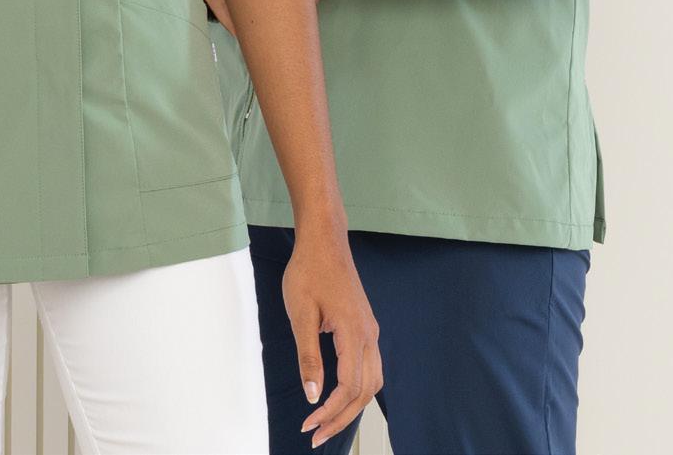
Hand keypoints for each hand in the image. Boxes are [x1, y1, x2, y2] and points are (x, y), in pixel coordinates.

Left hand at [283, 220, 381, 446]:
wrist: (324, 240)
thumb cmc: (309, 270)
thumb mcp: (300, 313)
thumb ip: (308, 356)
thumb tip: (313, 396)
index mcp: (353, 332)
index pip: (349, 387)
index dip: (330, 411)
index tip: (308, 425)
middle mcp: (369, 334)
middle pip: (365, 391)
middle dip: (342, 417)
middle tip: (316, 434)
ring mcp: (370, 330)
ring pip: (372, 381)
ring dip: (351, 405)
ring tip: (326, 420)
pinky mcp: (365, 326)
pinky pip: (368, 366)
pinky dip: (356, 388)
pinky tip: (337, 394)